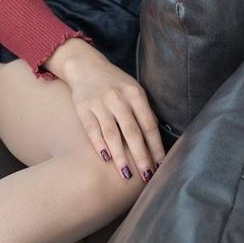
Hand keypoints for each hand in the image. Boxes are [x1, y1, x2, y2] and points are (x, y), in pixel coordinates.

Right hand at [67, 60, 165, 184]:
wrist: (86, 66)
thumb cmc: (115, 83)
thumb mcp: (133, 90)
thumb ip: (144, 111)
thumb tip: (156, 138)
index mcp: (135, 94)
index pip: (148, 124)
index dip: (155, 146)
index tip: (160, 164)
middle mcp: (118, 98)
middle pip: (132, 132)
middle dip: (140, 156)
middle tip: (146, 175)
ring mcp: (99, 103)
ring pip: (112, 134)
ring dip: (120, 156)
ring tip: (126, 174)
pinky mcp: (83, 108)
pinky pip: (92, 130)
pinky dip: (99, 145)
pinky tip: (106, 159)